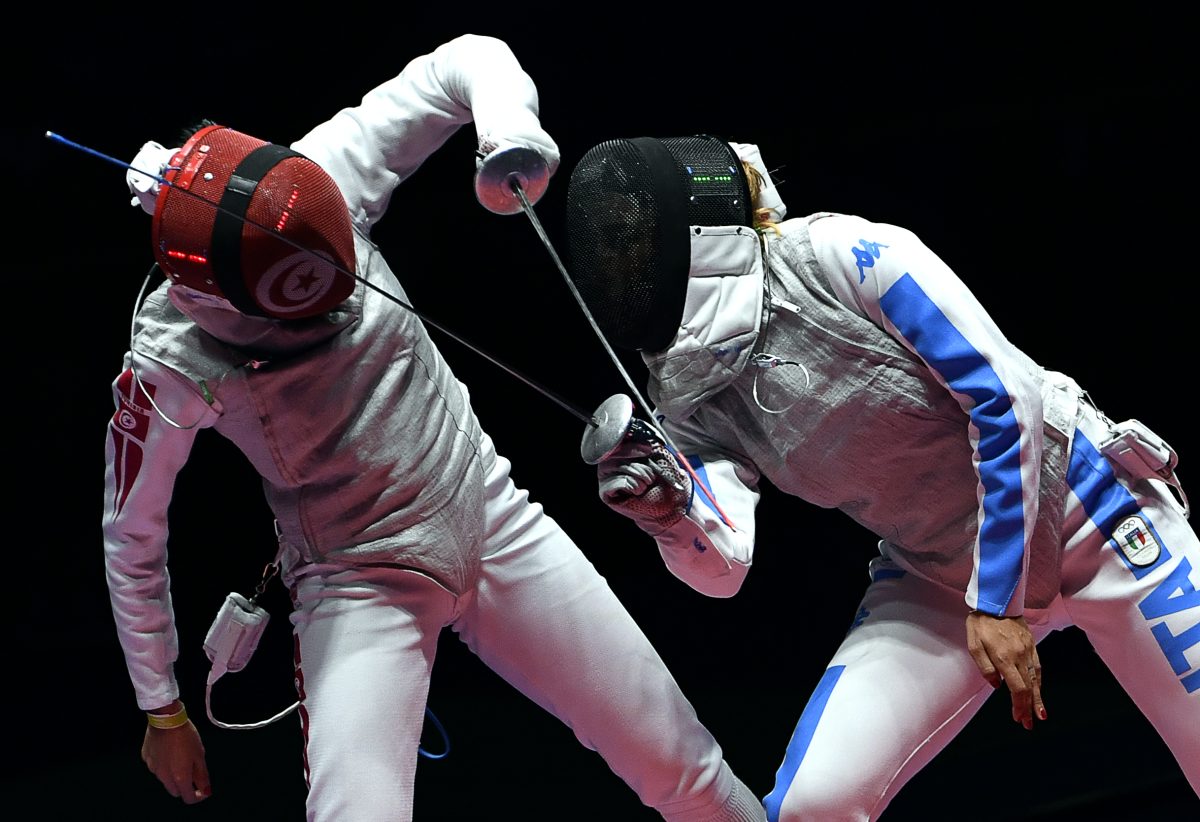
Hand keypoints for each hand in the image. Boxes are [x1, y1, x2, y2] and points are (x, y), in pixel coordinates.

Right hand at [141, 718, 211, 802]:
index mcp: (179, 776)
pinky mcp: (146, 759)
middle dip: (185, 786)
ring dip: (174, 774)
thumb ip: (202, 774)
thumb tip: (206, 788)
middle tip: (193, 772)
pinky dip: (164, 763)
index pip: (188, 797)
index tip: (203, 789)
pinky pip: (156, 767)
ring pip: (165, 779)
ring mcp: (153, 768)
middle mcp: (164, 776)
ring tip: (181, 756)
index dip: (198, 796)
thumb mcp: (199, 754)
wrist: (166, 719)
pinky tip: (170, 750)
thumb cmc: (184, 734)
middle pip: (175, 791)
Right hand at [597, 432, 690, 534]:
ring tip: (647, 483)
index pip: (617, 438)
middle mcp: (610, 463)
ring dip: (638, 474)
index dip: (632, 441)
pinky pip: (616, 481)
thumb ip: (645, 441)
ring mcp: (606, 477)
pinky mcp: (605, 493)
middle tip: (650, 471)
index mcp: (622, 451)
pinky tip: (638, 491)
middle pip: (613, 450)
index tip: (648, 450)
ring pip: (615, 465)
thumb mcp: (658, 456)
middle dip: (637, 459)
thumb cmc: (664, 482)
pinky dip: (632, 486)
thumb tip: (633, 428)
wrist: (670, 506)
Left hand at [965, 611, 1045, 729]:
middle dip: (1030, 708)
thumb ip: (984, 667)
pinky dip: (1039, 682)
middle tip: (1029, 724)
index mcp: (1004, 657)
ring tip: (1039, 714)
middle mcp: (1020, 656)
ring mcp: (1028, 650)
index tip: (1018, 717)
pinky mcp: (1032, 645)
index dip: (1019, 705)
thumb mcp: (973, 645)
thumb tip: (996, 685)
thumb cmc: (981, 622)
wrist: (996, 600)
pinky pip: (1038, 668)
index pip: (1017, 688)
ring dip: (1038, 698)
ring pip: (1036, 679)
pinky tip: (1039, 691)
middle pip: (1029, 688)